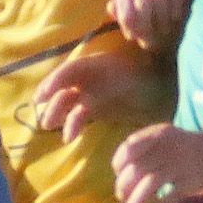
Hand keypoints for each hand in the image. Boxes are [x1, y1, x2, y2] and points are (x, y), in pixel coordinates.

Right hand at [30, 45, 157, 142]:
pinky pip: (78, 116)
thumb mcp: (137, 75)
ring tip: (48, 125)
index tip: (43, 95)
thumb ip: (125, 76)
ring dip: (56, 113)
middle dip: (51, 100)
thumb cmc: (149, 80)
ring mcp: (90, 93)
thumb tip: (110, 78)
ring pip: (67, 102)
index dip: (54, 81)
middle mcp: (89, 77)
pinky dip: (71, 125)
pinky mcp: (94, 108)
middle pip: (64, 87)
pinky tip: (69, 137)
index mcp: (96, 64)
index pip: (70, 71)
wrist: (161, 91)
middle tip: (42, 113)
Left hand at [110, 0, 195, 56]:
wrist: (180, 40)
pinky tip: (176, 17)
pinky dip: (177, 2)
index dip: (127, 16)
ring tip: (165, 30)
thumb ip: (125, 21)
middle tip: (150, 38)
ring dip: (161, 11)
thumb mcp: (138, 35)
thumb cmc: (155, 37)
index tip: (131, 37)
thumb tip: (112, 7)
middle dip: (145, 20)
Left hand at [112, 123, 202, 202]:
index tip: (118, 174)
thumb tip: (117, 170)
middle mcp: (169, 147)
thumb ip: (141, 147)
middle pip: (137, 169)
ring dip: (136, 200)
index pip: (129, 149)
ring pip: (150, 184)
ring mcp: (181, 165)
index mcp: (159, 133)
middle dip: (124, 186)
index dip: (118, 164)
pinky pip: (168, 197)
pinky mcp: (191, 182)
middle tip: (121, 196)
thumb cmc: (183, 147)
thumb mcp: (164, 136)